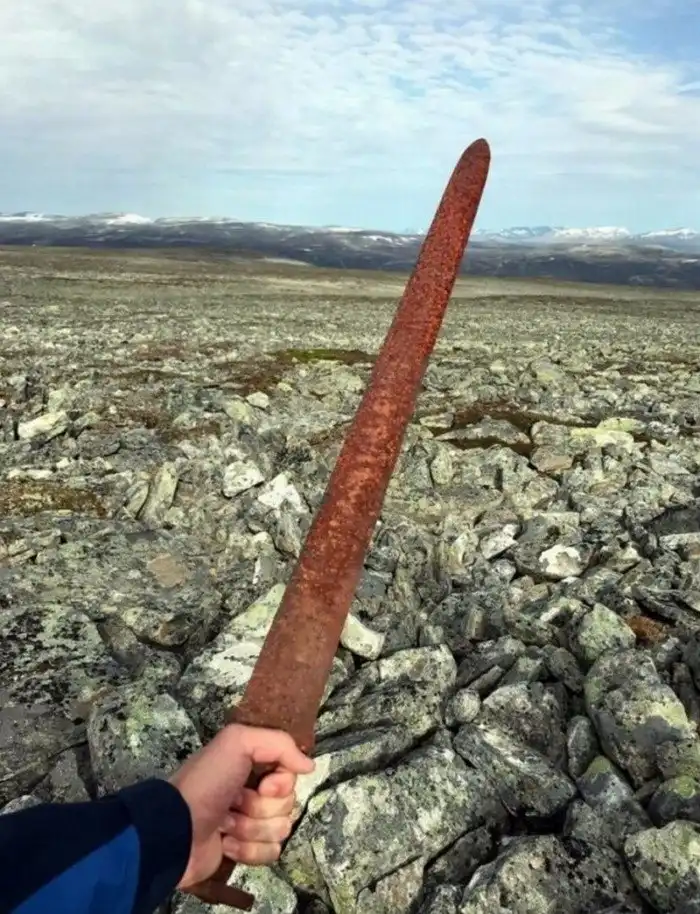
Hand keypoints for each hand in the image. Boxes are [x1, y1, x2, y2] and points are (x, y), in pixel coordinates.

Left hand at [169, 723, 314, 888]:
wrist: (175, 831)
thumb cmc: (205, 784)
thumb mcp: (237, 742)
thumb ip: (279, 743)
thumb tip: (309, 766)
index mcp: (251, 765)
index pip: (290, 774)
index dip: (282, 783)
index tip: (263, 785)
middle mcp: (253, 791)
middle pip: (288, 803)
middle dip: (261, 807)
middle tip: (234, 803)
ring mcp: (249, 823)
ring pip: (280, 829)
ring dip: (251, 829)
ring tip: (225, 825)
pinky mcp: (245, 851)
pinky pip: (271, 852)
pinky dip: (248, 850)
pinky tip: (225, 843)